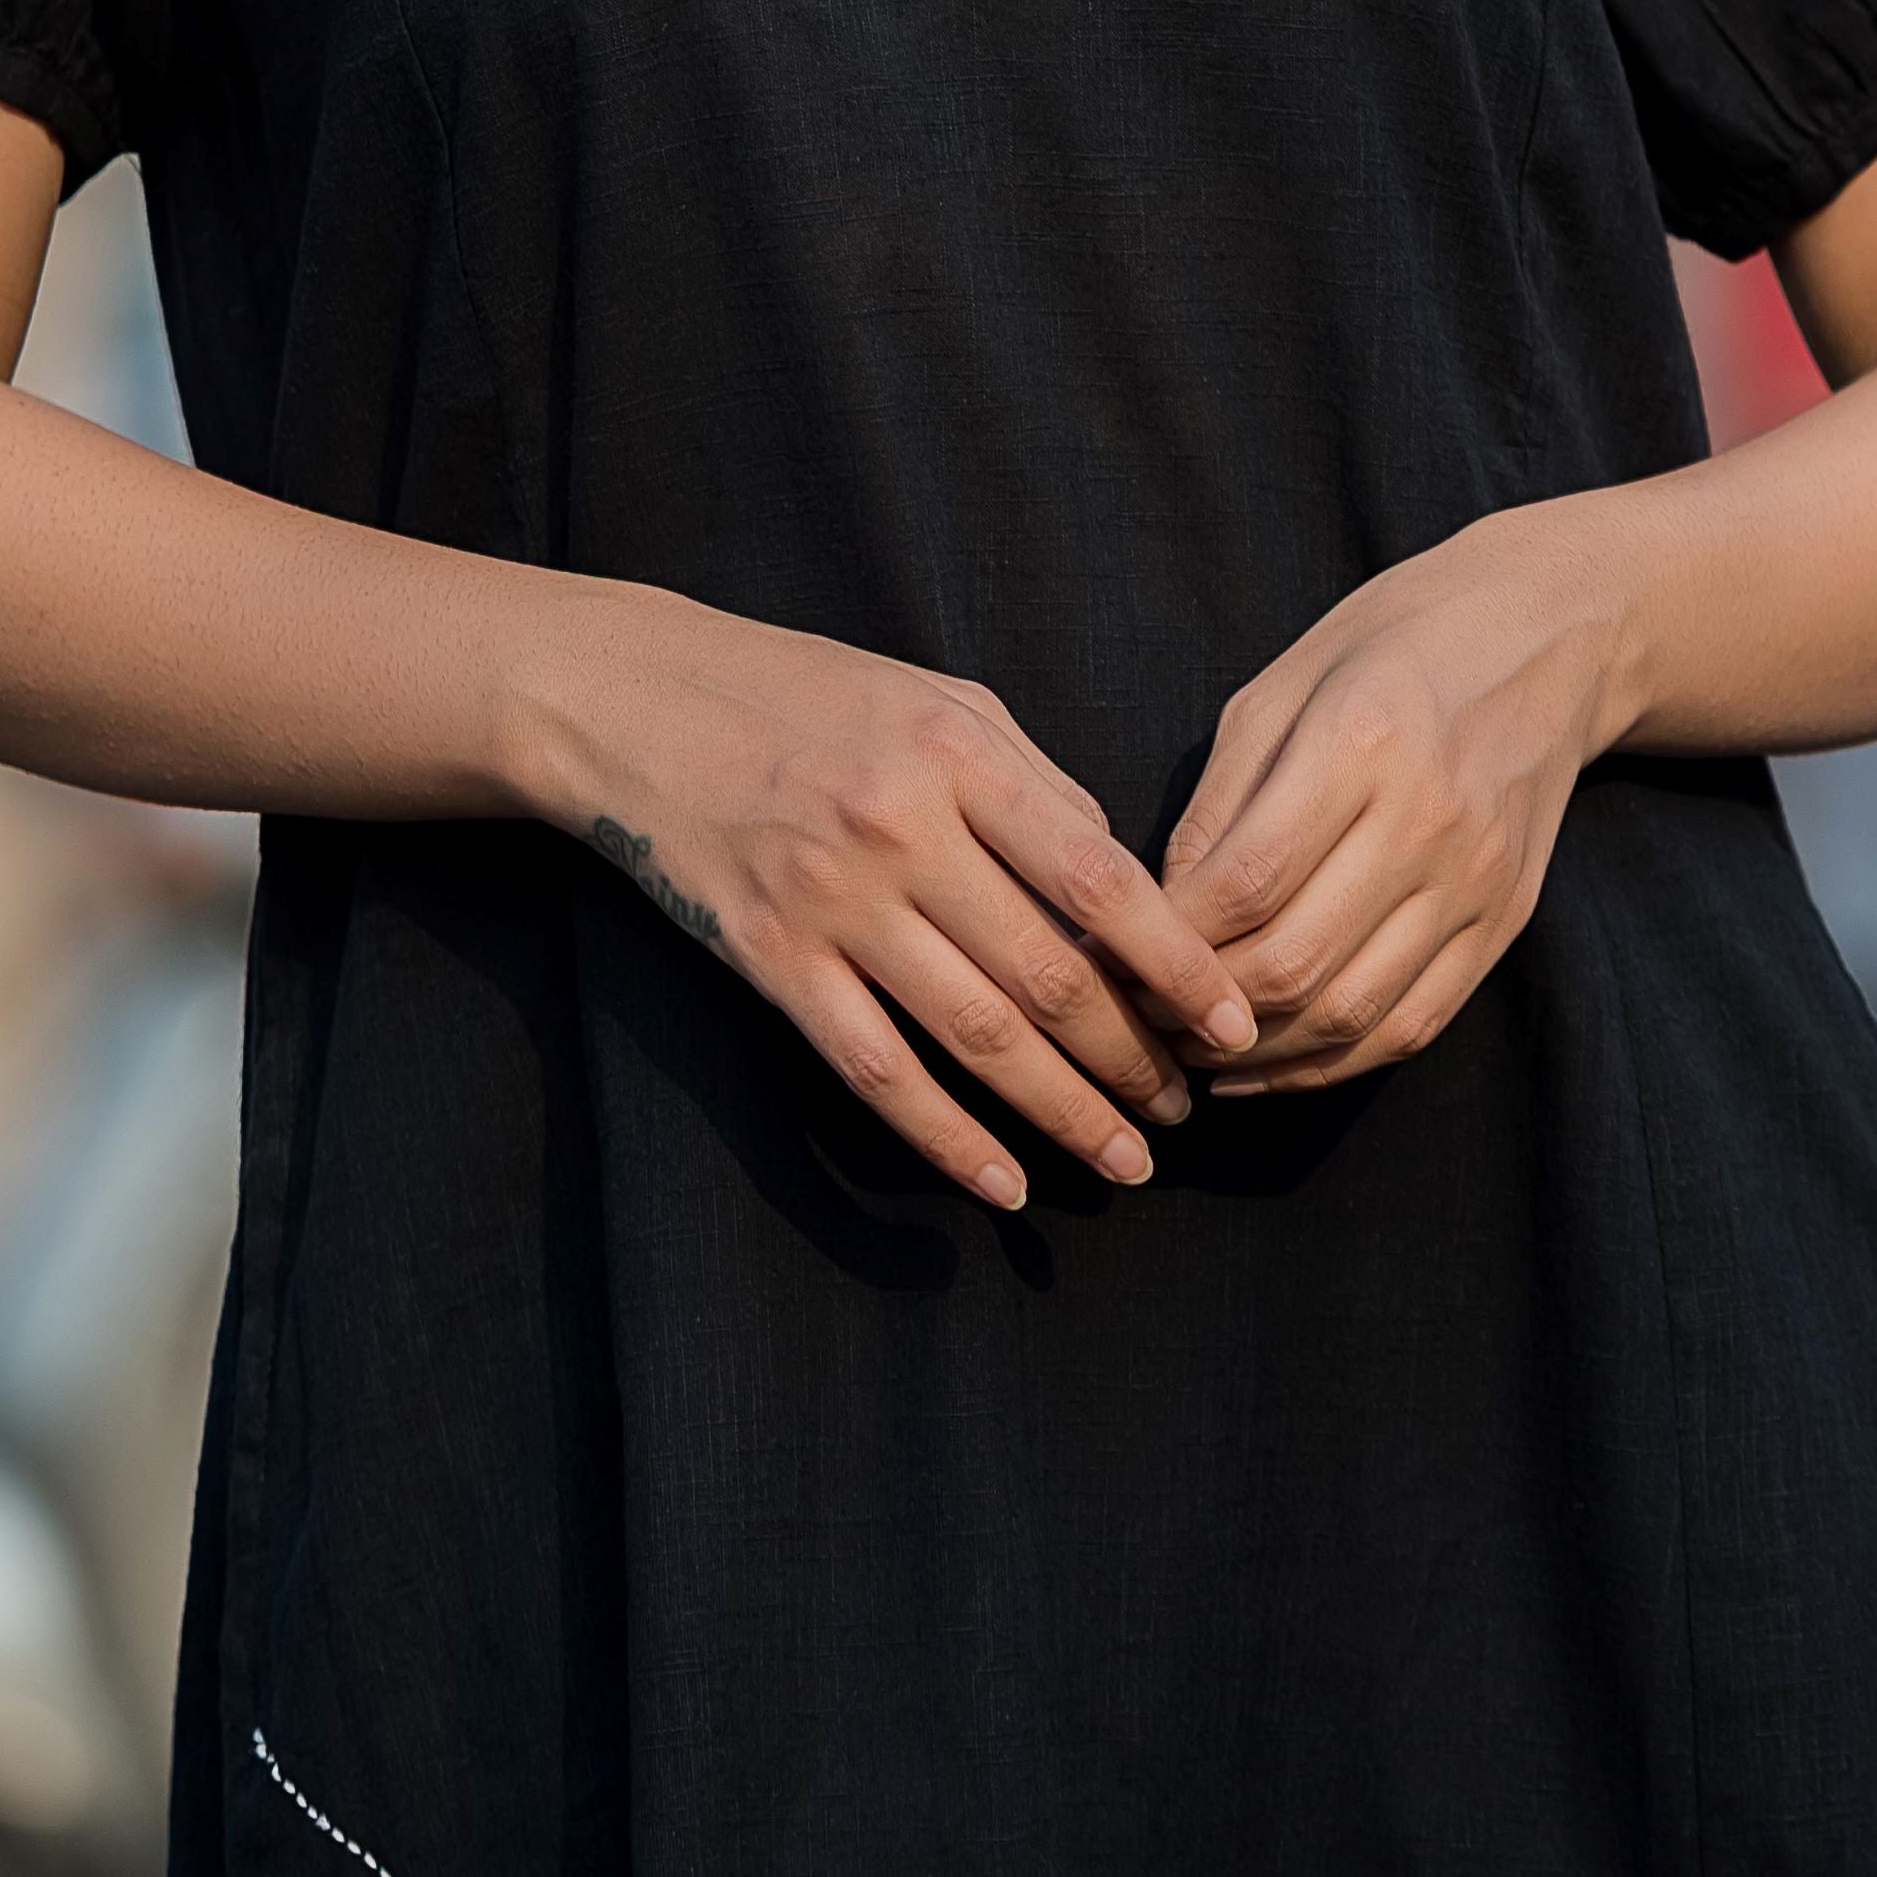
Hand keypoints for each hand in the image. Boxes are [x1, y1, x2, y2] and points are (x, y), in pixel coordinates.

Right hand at [535, 589, 1257, 1213]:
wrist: (639, 702)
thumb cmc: (810, 694)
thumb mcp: (937, 699)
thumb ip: (1034, 783)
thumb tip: (1120, 880)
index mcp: (958, 751)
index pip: (1097, 878)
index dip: (1178, 964)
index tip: (1236, 1024)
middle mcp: (901, 828)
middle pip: (1045, 973)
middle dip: (1131, 1058)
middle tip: (1186, 1111)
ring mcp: (831, 899)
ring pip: (973, 1034)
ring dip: (1062, 1112)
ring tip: (1124, 1159)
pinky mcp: (769, 957)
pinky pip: (875, 1069)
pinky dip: (946, 1137)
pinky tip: (1004, 1181)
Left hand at [1164, 513, 1620, 1089]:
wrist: (1549, 634)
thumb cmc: (1391, 644)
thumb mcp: (1281, 687)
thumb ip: (1218, 803)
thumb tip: (1158, 913)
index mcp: (1360, 743)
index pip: (1245, 884)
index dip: (1166, 940)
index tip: (1109, 955)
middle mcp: (1427, 821)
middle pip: (1296, 963)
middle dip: (1199, 1010)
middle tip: (1138, 1017)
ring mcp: (1477, 881)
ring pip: (1351, 1014)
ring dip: (1259, 1056)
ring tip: (1194, 1051)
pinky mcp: (1506, 922)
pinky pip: (1412, 1025)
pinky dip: (1333, 1063)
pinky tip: (1272, 1061)